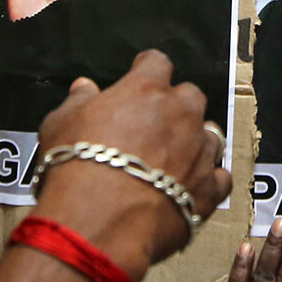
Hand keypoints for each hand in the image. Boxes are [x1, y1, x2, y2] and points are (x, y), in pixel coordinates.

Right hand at [34, 49, 230, 278]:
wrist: (99, 219)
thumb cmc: (77, 168)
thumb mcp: (60, 125)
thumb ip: (78, 102)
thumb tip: (83, 88)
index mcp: (146, 90)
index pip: (156, 63)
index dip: (149, 68)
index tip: (144, 72)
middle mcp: (181, 114)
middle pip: (191, 97)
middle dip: (177, 106)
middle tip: (156, 124)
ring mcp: (200, 150)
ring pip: (211, 136)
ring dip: (196, 143)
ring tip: (175, 158)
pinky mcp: (209, 188)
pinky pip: (220, 178)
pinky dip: (210, 181)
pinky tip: (194, 188)